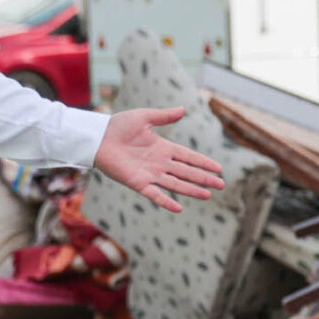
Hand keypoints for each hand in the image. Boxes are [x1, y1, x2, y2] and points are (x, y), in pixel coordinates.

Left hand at [93, 107, 224, 212]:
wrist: (98, 137)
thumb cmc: (118, 125)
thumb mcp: (144, 117)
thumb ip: (164, 116)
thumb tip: (183, 110)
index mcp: (163, 148)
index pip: (188, 157)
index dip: (203, 163)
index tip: (218, 169)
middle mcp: (160, 163)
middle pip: (187, 172)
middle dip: (204, 179)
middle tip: (221, 185)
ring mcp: (150, 174)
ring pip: (176, 184)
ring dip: (192, 190)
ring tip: (208, 196)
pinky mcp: (138, 183)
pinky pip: (155, 194)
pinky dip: (166, 201)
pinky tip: (179, 208)